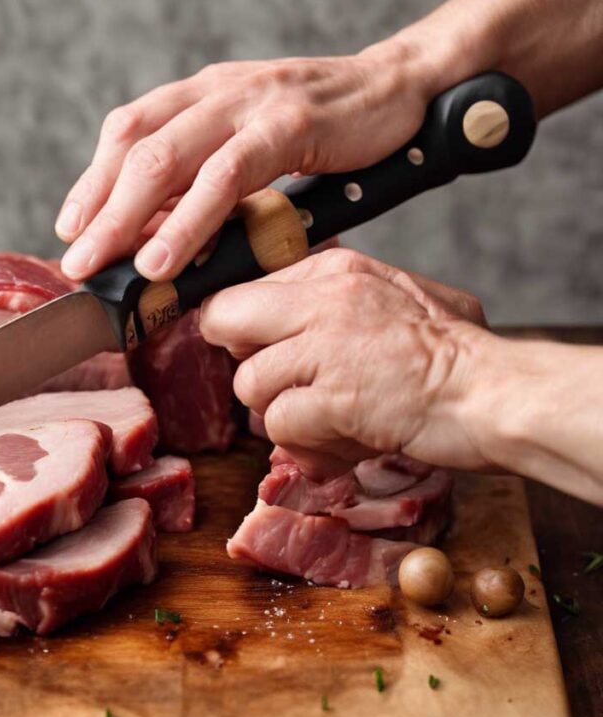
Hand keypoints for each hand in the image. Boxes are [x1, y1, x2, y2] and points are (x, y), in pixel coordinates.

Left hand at [56, 47, 432, 281]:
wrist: (399, 88)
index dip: (91, 181)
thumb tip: (163, 235)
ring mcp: (249, 104)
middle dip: (98, 211)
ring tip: (108, 269)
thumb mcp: (252, 145)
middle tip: (76, 263)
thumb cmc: (322, 127)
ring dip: (129, 219)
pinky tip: (166, 258)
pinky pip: (227, 175)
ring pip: (169, 160)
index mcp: (199, 96)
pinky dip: (190, 220)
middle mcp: (214, 92)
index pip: (127, 133)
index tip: (70, 228)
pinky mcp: (289, 123)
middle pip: (135, 149)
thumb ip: (209, 177)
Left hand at [199, 248, 488, 478]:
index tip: (266, 354)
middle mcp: (323, 297)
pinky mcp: (332, 397)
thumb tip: (256, 326)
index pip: (238, 290)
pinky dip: (309, 447)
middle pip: (223, 323)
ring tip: (337, 420)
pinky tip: (348, 441)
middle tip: (291, 387)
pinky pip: (279, 425)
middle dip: (246, 363)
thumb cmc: (446, 355)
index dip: (242, 332)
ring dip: (286, 415)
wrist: (494, 394)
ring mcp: (325, 345)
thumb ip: (321, 305)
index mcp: (334, 269)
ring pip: (248, 384)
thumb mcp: (385, 299)